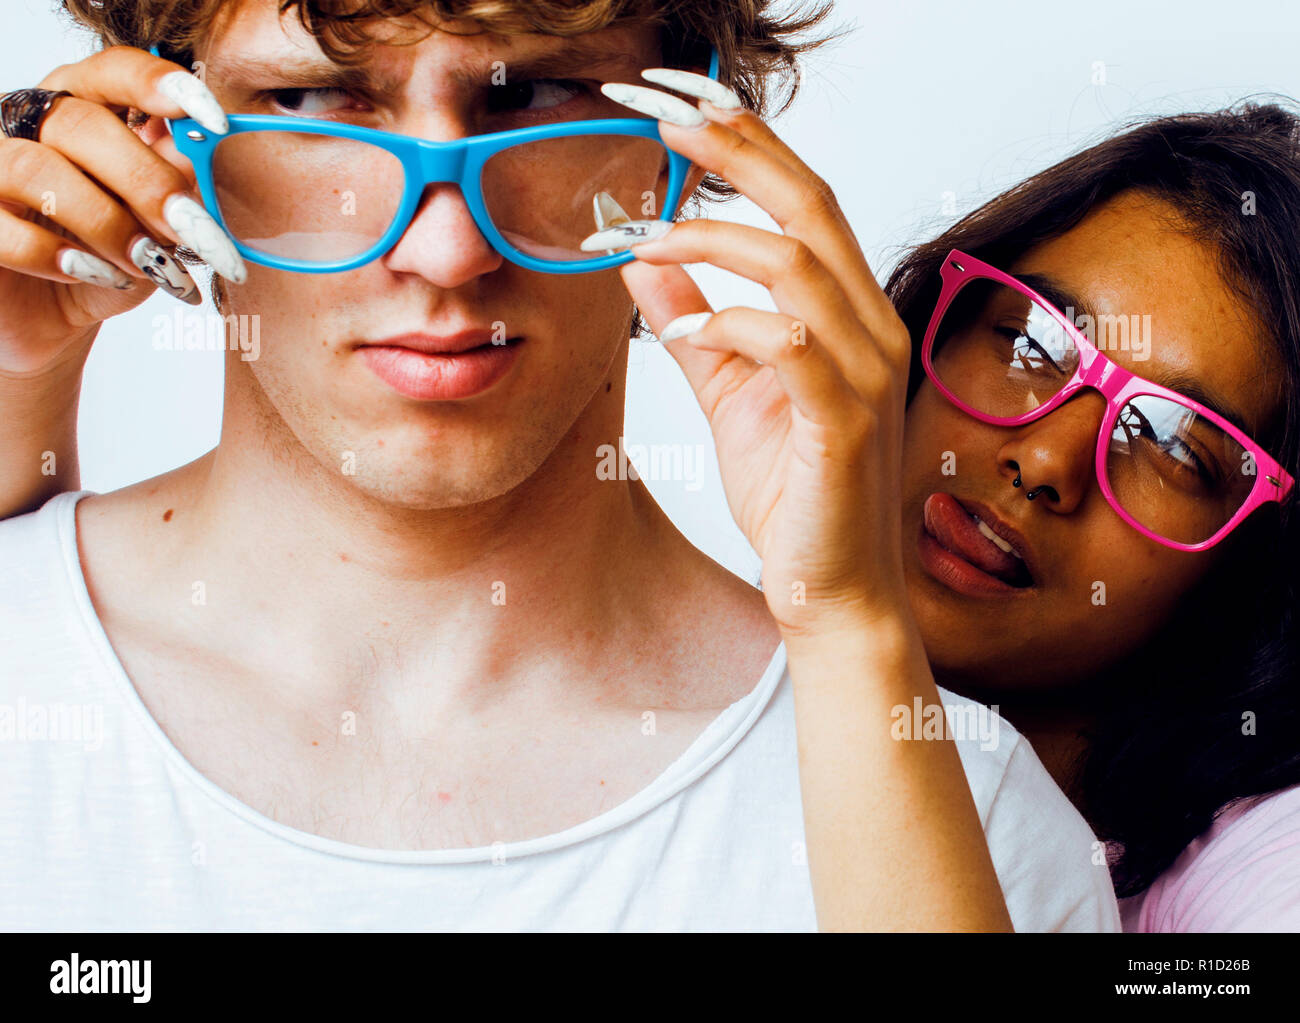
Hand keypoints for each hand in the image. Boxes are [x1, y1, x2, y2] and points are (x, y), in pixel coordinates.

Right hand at [0, 45, 244, 377]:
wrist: (56, 319)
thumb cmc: (108, 263)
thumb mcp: (155, 229)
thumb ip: (173, 189)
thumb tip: (194, 156)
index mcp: (85, 111)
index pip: (114, 71)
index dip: (160, 86)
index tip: (213, 120)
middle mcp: (29, 126)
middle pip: (81, 124)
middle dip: (147, 182)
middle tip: (193, 231)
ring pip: (37, 169)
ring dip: (105, 223)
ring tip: (146, 264)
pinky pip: (3, 226)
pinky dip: (56, 256)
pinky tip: (93, 274)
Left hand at [593, 74, 913, 638]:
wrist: (831, 587)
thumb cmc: (791, 491)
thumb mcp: (728, 389)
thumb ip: (693, 320)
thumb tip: (642, 258)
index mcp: (847, 312)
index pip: (802, 200)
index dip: (747, 142)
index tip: (678, 105)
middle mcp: (869, 327)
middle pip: (810, 204)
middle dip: (735, 149)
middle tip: (658, 112)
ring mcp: (864, 373)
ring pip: (796, 265)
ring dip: (710, 238)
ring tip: (640, 239)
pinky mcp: (845, 424)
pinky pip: (790, 346)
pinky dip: (728, 325)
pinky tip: (679, 330)